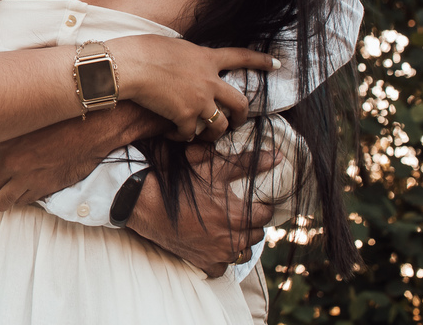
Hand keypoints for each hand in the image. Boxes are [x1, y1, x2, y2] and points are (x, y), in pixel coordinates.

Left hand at [0, 104, 163, 210]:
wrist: (93, 125)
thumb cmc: (59, 111)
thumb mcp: (25, 109)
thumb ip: (2, 116)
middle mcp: (8, 159)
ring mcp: (24, 177)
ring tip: (2, 186)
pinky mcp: (40, 188)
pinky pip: (17, 202)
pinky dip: (16, 199)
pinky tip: (20, 190)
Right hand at [115, 35, 276, 141]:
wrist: (129, 66)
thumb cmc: (142, 49)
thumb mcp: (173, 45)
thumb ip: (187, 56)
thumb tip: (185, 61)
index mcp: (206, 58)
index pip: (241, 57)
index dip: (261, 61)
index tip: (276, 64)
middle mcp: (209, 80)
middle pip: (240, 103)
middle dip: (242, 116)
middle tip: (237, 122)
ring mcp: (199, 100)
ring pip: (220, 125)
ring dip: (214, 133)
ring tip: (206, 136)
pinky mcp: (184, 116)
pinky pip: (190, 134)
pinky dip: (183, 136)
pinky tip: (174, 135)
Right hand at [127, 143, 279, 276]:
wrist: (145, 202)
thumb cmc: (180, 182)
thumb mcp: (213, 165)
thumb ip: (248, 162)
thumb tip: (276, 156)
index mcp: (239, 216)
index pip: (266, 214)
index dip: (261, 205)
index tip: (253, 200)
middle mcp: (232, 239)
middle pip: (256, 234)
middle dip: (251, 223)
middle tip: (238, 211)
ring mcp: (218, 254)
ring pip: (243, 252)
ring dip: (240, 241)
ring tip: (228, 227)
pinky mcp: (203, 263)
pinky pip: (223, 266)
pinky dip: (222, 257)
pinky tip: (214, 244)